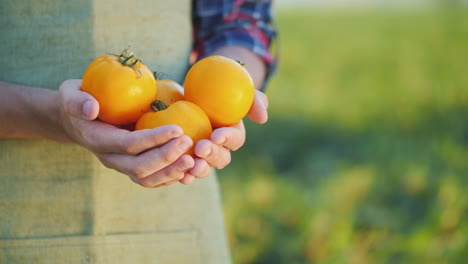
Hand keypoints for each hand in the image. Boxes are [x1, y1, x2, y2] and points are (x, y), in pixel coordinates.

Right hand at [58, 79, 194, 187]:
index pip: (129, 145)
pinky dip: (171, 177)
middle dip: (167, 157)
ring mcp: (121, 166)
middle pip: (140, 167)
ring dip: (172, 171)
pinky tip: (189, 168)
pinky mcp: (132, 167)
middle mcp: (110, 159)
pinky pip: (153, 179)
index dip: (154, 140)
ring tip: (194, 160)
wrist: (76, 120)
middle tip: (189, 142)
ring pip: (147, 178)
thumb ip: (78, 100)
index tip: (178, 128)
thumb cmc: (78, 99)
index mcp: (98, 140)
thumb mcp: (71, 94)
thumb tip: (92, 108)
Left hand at [179, 90, 267, 183]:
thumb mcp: (236, 86)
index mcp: (232, 134)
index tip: (216, 135)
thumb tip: (263, 119)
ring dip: (200, 169)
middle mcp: (219, 148)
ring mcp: (201, 157)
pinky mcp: (184, 159)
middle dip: (212, 155)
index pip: (235, 140)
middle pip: (221, 158)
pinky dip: (183, 175)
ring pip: (205, 169)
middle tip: (201, 147)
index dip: (227, 139)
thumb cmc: (216, 87)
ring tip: (190, 163)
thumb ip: (253, 99)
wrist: (188, 91)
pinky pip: (185, 172)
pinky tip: (179, 174)